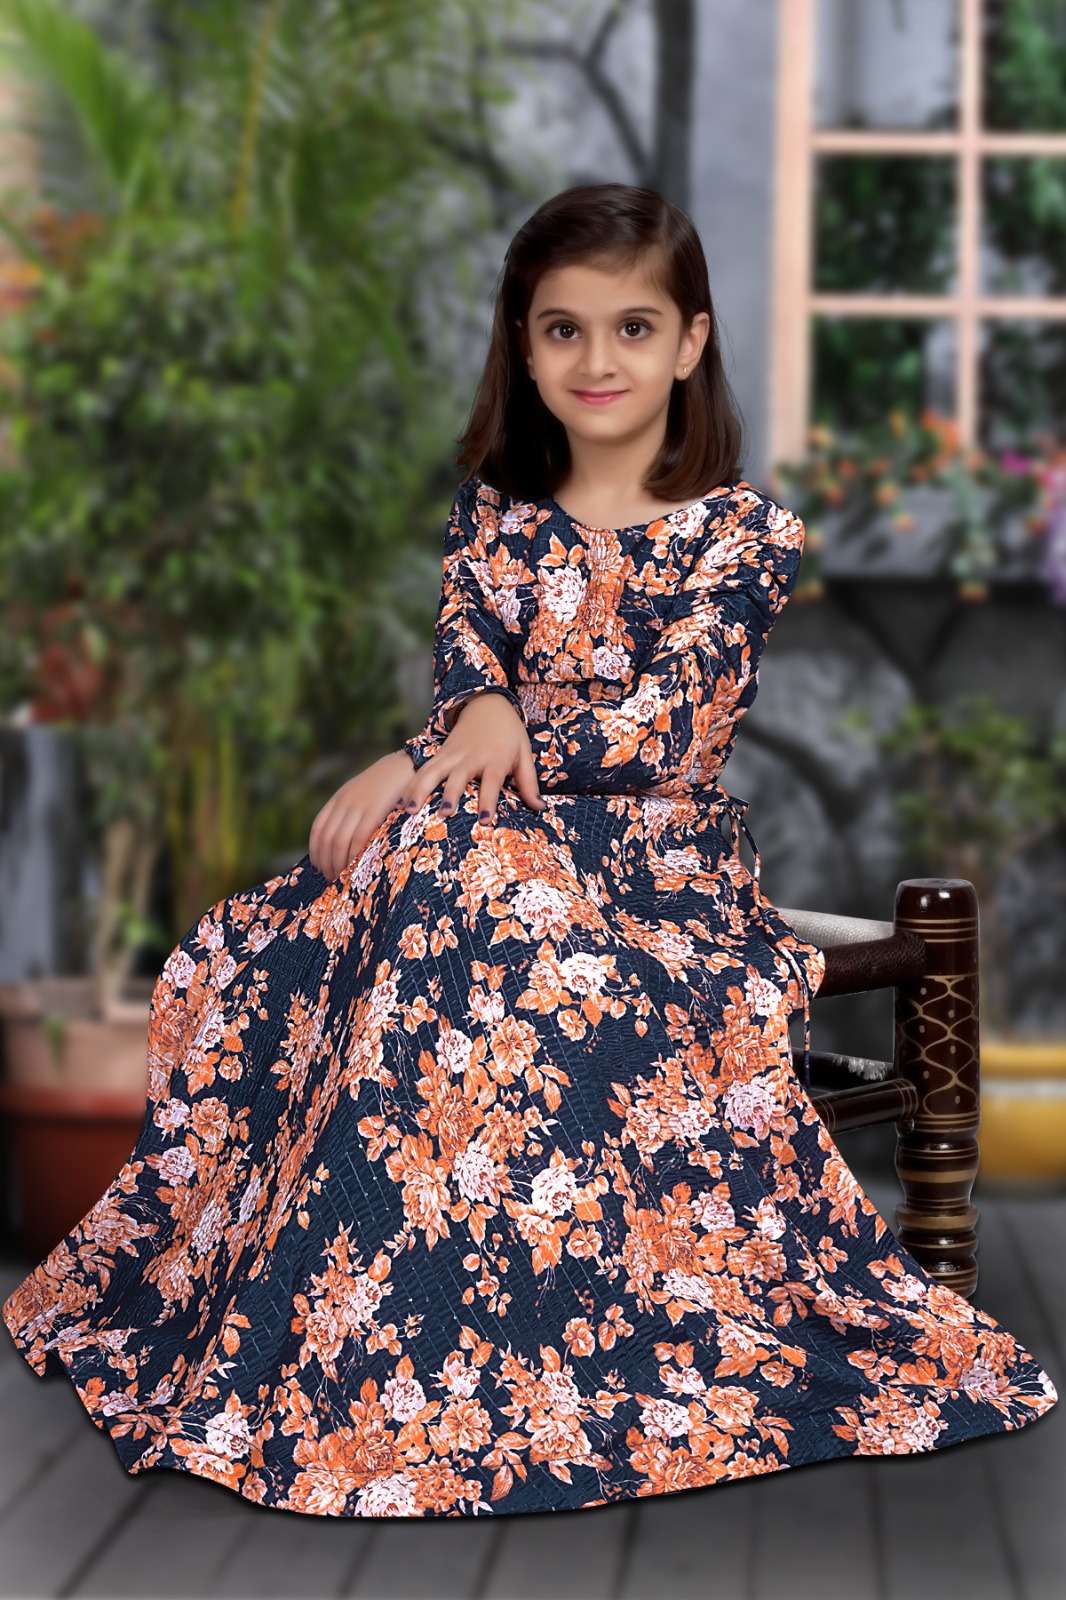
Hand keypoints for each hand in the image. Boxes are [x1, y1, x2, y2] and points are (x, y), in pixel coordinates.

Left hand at [308, 749, 413, 879]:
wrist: (407, 765)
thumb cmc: (390, 785)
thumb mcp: (363, 794)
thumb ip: (353, 811)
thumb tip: (345, 840)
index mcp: (340, 799)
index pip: (318, 829)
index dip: (316, 851)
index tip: (319, 867)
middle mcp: (344, 803)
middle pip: (326, 838)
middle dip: (326, 862)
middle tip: (331, 879)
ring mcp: (358, 807)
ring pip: (338, 841)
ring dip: (337, 863)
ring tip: (341, 878)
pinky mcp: (374, 812)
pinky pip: (357, 839)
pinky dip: (352, 856)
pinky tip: (354, 868)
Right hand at [402, 691, 545, 823]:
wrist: (487, 704)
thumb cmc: (509, 734)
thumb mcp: (524, 754)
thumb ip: (529, 783)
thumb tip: (540, 808)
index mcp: (495, 759)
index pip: (492, 782)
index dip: (488, 801)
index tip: (485, 820)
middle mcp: (471, 757)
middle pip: (458, 777)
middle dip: (450, 795)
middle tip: (444, 814)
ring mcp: (452, 755)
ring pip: (432, 772)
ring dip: (420, 790)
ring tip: (409, 810)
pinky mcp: (439, 753)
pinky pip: (422, 770)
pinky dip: (411, 785)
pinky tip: (401, 803)